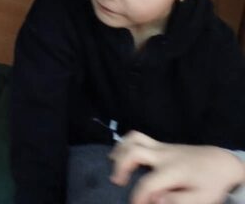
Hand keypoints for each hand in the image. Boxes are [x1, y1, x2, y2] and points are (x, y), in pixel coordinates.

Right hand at [110, 131, 244, 203]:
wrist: (220, 162)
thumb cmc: (210, 184)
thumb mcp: (200, 199)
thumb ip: (177, 201)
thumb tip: (155, 200)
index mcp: (173, 171)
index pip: (148, 184)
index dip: (138, 197)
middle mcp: (164, 155)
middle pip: (135, 152)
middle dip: (121, 166)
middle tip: (117, 182)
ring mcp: (161, 147)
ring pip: (134, 139)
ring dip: (120, 150)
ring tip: (113, 164)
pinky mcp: (161, 145)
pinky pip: (138, 137)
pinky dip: (126, 144)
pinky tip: (122, 155)